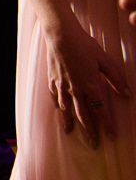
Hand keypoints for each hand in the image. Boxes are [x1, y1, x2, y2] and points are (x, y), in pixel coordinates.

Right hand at [45, 23, 129, 146]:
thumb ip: (116, 78)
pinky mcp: (53, 79)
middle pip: (83, 114)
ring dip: (70, 122)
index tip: (112, 136)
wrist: (60, 35)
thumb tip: (127, 94)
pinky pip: (55, 97)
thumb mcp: (105, 60)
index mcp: (91, 85)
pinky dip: (58, 106)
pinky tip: (59, 110)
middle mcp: (76, 89)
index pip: (101, 110)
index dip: (107, 124)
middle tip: (93, 144)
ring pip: (66, 109)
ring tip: (70, 133)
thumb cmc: (84, 45)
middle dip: (89, 130)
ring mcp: (63, 85)